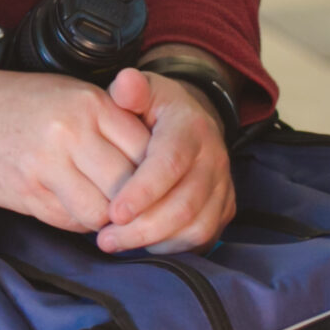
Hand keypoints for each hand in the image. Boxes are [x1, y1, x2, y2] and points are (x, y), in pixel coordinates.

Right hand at [0, 62, 152, 233]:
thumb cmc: (18, 104)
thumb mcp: (71, 96)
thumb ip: (112, 124)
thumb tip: (154, 169)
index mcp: (91, 104)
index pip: (149, 153)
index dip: (154, 178)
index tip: (151, 187)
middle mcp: (72, 131)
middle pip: (130, 187)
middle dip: (132, 204)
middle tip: (128, 208)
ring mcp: (46, 161)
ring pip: (102, 211)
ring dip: (103, 218)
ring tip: (96, 208)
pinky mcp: (25, 188)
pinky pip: (70, 220)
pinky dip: (75, 222)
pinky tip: (66, 207)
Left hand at [94, 70, 234, 253]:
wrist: (190, 118)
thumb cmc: (154, 107)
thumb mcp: (143, 89)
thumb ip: (130, 89)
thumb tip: (125, 82)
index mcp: (190, 128)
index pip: (170, 163)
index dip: (143, 191)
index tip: (113, 212)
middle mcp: (213, 158)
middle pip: (185, 203)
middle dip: (144, 227)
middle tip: (105, 239)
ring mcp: (222, 185)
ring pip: (197, 225)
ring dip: (156, 241)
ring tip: (116, 244)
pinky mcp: (224, 206)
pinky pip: (204, 236)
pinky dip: (174, 246)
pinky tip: (142, 245)